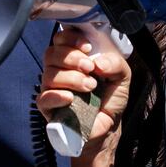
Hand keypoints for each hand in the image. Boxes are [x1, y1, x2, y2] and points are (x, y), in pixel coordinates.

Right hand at [37, 26, 131, 151]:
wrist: (108, 128)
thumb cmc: (111, 98)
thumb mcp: (121, 77)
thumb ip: (115, 63)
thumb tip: (98, 62)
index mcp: (73, 57)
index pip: (61, 39)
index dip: (70, 38)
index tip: (88, 47)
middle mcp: (59, 70)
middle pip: (51, 53)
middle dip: (72, 58)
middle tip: (90, 69)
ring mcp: (51, 88)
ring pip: (49, 74)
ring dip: (71, 78)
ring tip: (90, 87)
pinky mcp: (48, 108)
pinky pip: (43, 98)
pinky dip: (57, 95)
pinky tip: (71, 99)